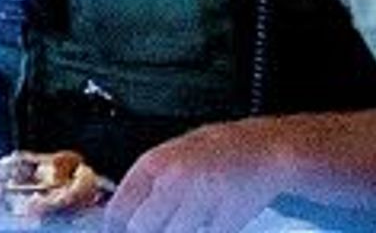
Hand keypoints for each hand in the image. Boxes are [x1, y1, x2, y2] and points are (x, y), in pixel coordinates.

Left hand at [107, 119, 292, 232]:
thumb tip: (115, 219)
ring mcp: (201, 200)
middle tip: (160, 224)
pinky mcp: (226, 220)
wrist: (261, 151)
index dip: (114, 228)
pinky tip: (211, 218)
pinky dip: (204, 231)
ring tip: (190, 215)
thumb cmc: (211, 153)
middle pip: (140, 228)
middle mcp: (174, 180)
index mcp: (154, 163)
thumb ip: (144, 185)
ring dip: (176, 231)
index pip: (119, 208)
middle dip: (145, 232)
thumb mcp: (170, 155)